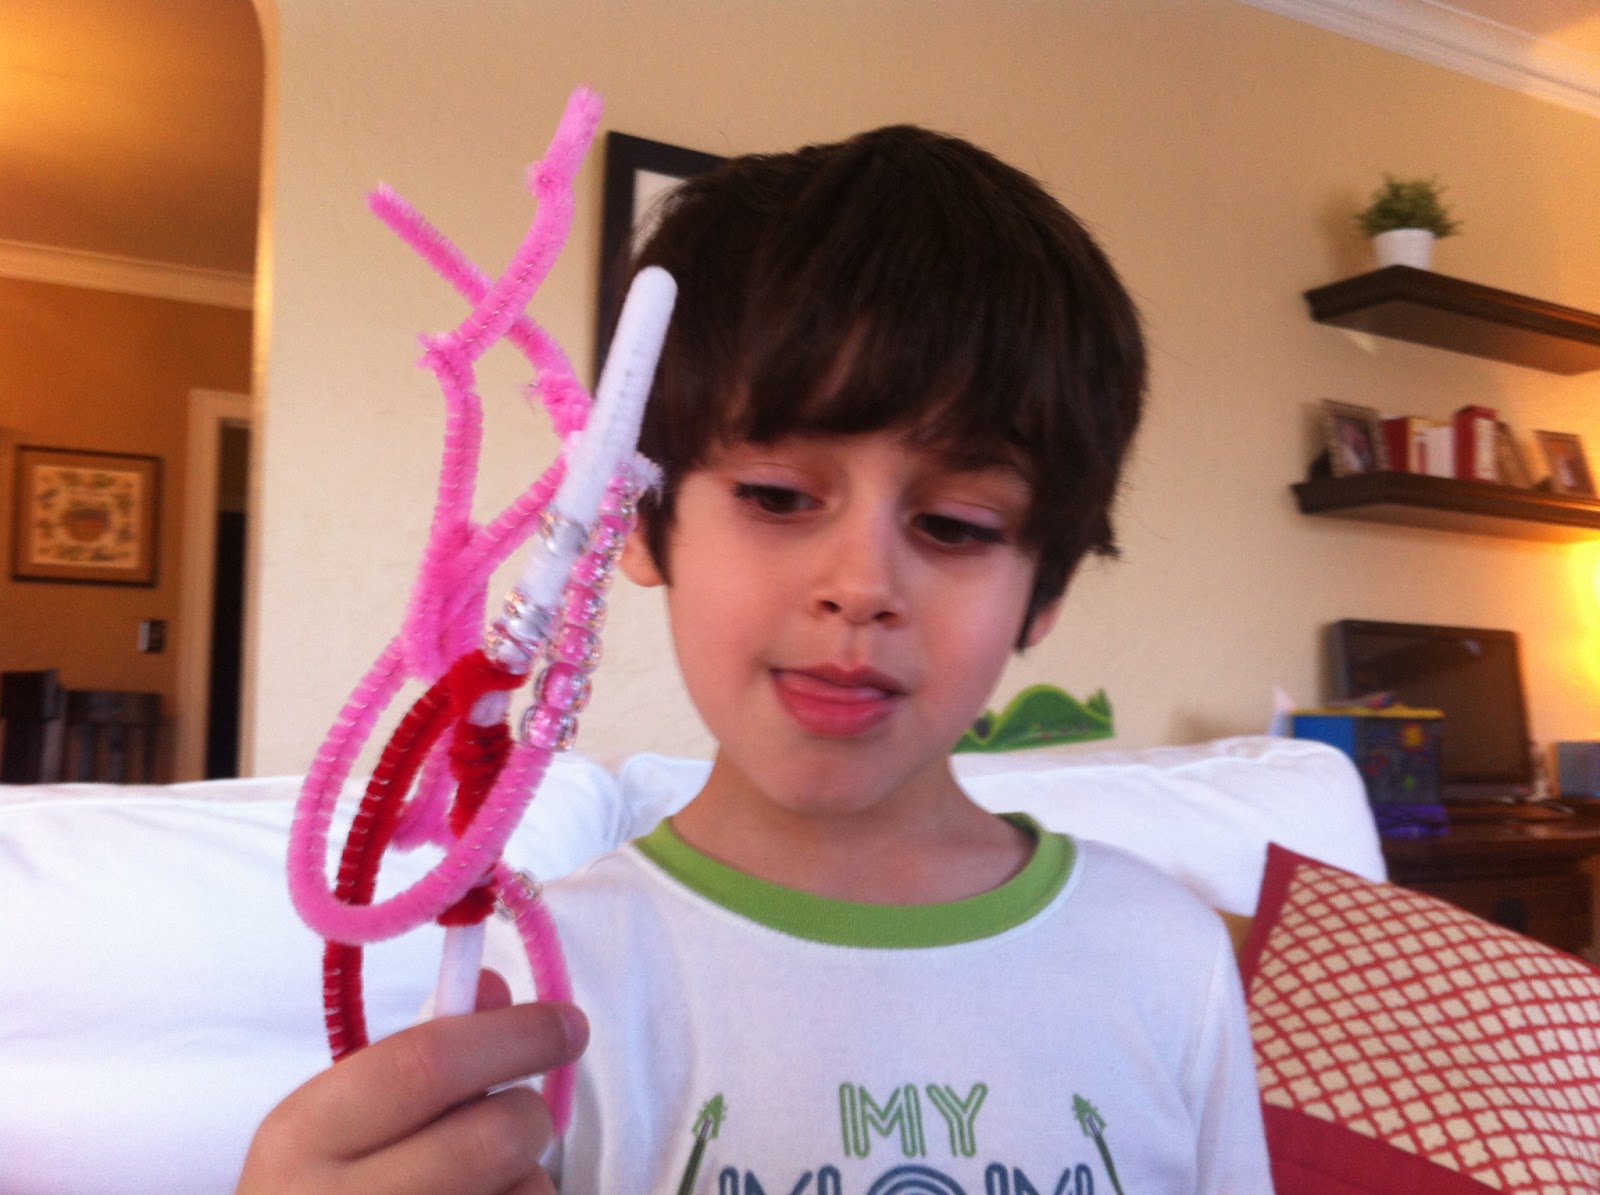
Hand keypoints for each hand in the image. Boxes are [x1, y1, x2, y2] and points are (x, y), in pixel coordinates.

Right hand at [237, 973, 586, 1194]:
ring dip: (527, 1180)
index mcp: (303, 1135)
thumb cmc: (324, 1186)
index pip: (426, 1064)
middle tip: (523, 1115)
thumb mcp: (342, 1119)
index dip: (513, 1036)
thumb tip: (495, 990)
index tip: (569, 1022)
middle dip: (529, 1115)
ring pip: (524, 1194)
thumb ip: (419, 1050)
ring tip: (478, 1187)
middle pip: (492, 1138)